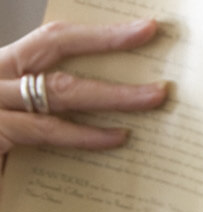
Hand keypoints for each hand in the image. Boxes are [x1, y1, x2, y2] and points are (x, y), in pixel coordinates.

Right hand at [0, 18, 167, 156]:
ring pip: (58, 90)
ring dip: (113, 93)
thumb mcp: (27, 124)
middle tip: (151, 34)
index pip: (51, 40)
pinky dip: (85, 134)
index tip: (143, 29)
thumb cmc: (6, 156)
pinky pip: (45, 130)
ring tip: (154, 96)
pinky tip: (118, 138)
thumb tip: (122, 113)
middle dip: (106, 40)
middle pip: (52, 48)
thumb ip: (59, 111)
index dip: (97, 33)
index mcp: (3, 72)